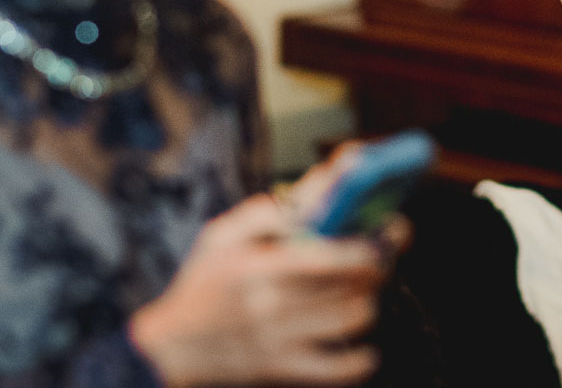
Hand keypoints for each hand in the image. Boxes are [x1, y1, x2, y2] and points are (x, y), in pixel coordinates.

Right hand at [130, 157, 406, 387]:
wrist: (172, 348)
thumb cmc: (204, 282)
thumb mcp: (223, 234)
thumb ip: (270, 211)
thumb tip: (318, 191)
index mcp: (258, 267)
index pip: (326, 256)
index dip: (366, 243)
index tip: (388, 228)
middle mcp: (272, 307)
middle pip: (350, 287)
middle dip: (379, 265)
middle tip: (384, 251)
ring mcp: (280, 342)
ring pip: (351, 321)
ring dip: (369, 299)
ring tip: (365, 286)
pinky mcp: (284, 369)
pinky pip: (338, 369)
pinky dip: (361, 357)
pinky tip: (364, 342)